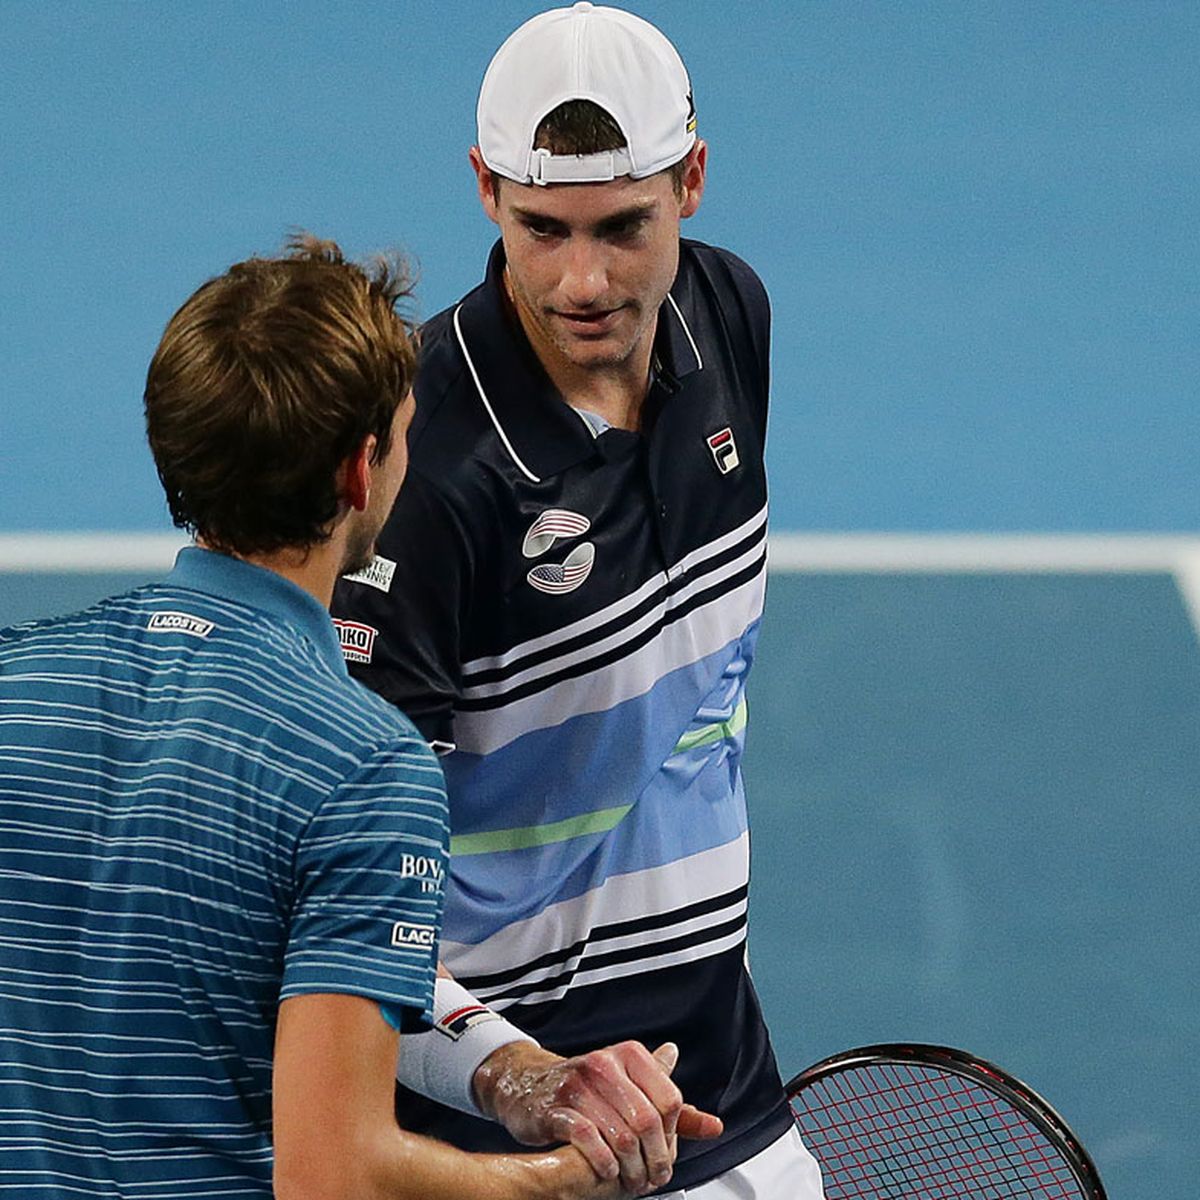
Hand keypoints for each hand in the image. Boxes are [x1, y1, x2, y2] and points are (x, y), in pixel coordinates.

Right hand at [473, 1040, 722, 1195]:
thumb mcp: (632, 1090)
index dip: (672, 1136)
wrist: (530, 1085)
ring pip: (621, 1134)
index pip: (669, 1099)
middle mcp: (605, 1064)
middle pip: (647, 1121)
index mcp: (630, 1056)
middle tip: (652, 1179)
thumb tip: (715, 1126)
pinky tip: (606, 1171)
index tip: (667, 1155)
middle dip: (655, 1159)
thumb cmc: (589, 1090)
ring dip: (631, 1169)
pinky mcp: (554, 1107)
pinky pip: (587, 1137)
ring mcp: (578, 1084)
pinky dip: (602, 1162)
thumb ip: (672, 1110)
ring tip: (632, 1182)